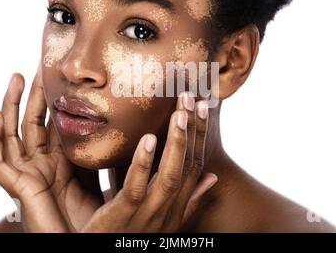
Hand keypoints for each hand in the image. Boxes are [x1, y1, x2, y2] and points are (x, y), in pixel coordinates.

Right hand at [0, 69, 102, 231]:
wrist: (84, 243)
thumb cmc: (91, 216)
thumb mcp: (95, 175)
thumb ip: (97, 152)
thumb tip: (117, 125)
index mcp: (58, 161)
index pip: (53, 123)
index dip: (54, 100)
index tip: (59, 76)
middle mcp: (40, 164)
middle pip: (32, 122)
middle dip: (33, 95)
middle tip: (38, 68)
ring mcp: (27, 174)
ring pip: (11, 134)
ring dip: (10, 106)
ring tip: (16, 78)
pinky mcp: (18, 188)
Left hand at [79, 93, 217, 232]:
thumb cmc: (132, 237)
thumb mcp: (166, 220)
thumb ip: (189, 200)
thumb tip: (211, 176)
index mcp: (176, 207)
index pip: (196, 165)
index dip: (201, 136)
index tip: (204, 107)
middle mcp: (168, 210)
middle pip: (187, 166)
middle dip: (193, 131)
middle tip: (192, 97)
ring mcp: (147, 214)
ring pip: (170, 176)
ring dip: (177, 143)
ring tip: (179, 113)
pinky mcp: (123, 216)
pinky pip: (137, 187)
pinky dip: (144, 162)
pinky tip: (149, 138)